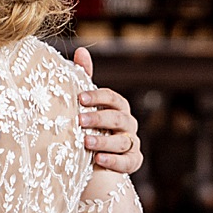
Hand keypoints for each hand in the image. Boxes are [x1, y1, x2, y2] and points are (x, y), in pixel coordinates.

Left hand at [74, 47, 142, 174]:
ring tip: (85, 142)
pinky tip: (99, 159)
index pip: (112, 98)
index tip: (79, 98)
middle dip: (99, 119)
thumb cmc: (89, 125)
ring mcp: (132, 143)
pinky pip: (128, 161)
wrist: (92, 158)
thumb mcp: (85, 103)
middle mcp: (128, 124)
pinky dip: (114, 161)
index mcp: (118, 107)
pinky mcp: (133, 161)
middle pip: (118, 119)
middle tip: (79, 121)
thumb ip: (84, 78)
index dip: (97, 97)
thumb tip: (81, 51)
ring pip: (122, 141)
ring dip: (103, 141)